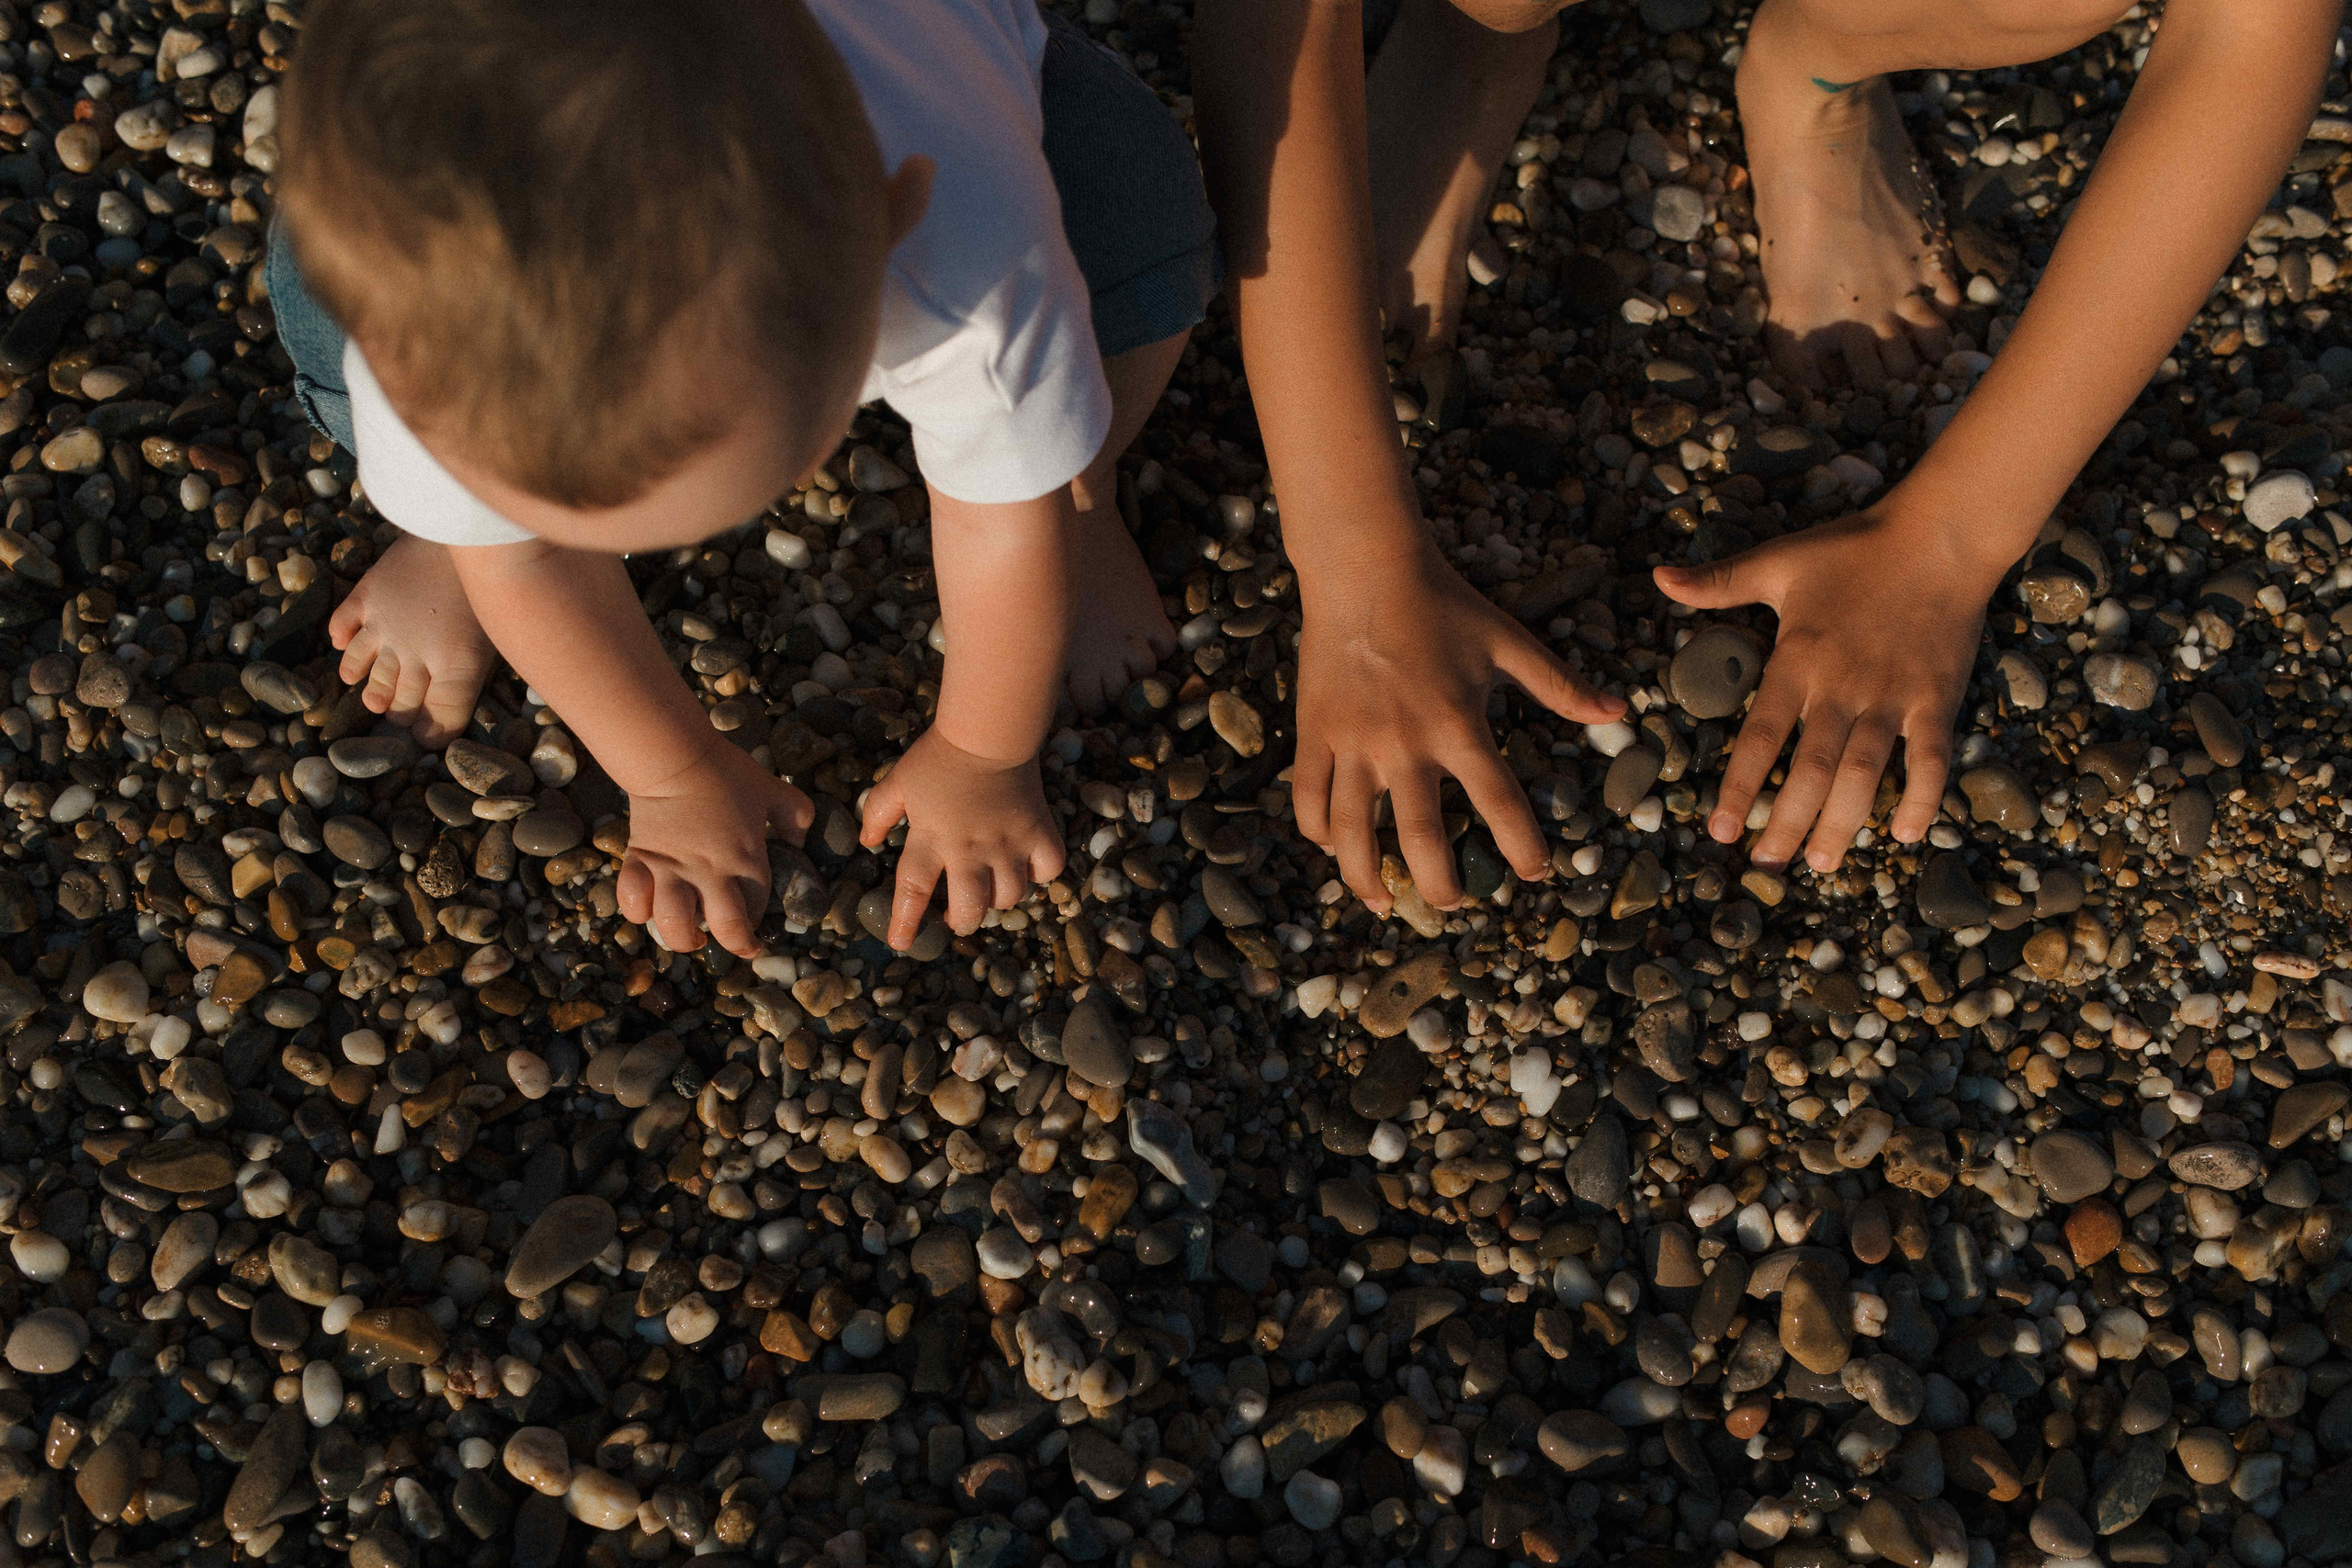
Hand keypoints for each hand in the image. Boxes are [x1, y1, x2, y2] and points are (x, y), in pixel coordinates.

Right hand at [616, 736, 813, 956]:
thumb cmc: (726, 773)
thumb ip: (795, 816)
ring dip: (683, 939)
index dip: (758, 920)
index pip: (757, 908)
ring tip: (691, 936)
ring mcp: (672, 870)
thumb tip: (799, 841)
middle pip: (725, 928)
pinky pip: (632, 900)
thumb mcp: (775, 790)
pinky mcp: (640, 861)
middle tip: (734, 942)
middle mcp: (710, 873)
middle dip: (734, 944)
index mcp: (746, 859)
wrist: (675, 756)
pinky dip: (636, 912)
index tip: (756, 922)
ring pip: (673, 924)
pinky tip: (648, 910)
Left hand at [859, 728, 1066, 948]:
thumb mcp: (898, 782)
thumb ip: (877, 813)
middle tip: (956, 915)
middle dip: (961, 921)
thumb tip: (866, 843)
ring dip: (997, 899)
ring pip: (1010, 896)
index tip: (900, 943)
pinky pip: (1048, 870)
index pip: (913, 890)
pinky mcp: (1038, 833)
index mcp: (931, 838)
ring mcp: (1008, 844)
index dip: (905, 921)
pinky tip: (1027, 867)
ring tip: (989, 887)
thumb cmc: (938, 757)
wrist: (988, 732)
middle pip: (969, 908)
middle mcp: (970, 849)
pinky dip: (1039, 875)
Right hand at [1294, 544, 1624, 913]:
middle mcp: (1403, 744)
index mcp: (1458, 724)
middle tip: (1454, 904)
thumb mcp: (1509, 641)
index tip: (1536, 874)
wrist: (1363, 566)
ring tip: (1384, 904)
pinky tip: (1333, 850)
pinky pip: (1308, 797)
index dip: (1522, 846)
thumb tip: (1618, 712)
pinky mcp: (1314, 732)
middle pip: (1419, 838)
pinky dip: (1317, 832)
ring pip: (1351, 830)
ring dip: (1367, 876)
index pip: (1498, 802)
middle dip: (1440, 884)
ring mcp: (1352, 742)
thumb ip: (1560, 685)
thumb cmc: (1442, 603)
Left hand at [1654, 507, 1992, 872]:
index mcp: (1798, 660)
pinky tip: (1908, 836)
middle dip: (1784, 823)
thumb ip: (1718, 582)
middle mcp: (1842, 687)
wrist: (1940, 534)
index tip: (1720, 831)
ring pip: (1864, 775)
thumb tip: (1657, 576)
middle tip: (1765, 864)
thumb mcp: (1778, 560)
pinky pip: (1931, 759)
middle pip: (1810, 771)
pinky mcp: (1936, 699)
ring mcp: (1892, 697)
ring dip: (1842, 824)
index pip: (1761, 736)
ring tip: (1821, 864)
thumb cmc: (1854, 549)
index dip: (1740, 787)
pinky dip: (1922, 798)